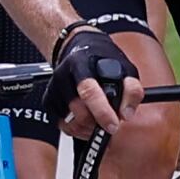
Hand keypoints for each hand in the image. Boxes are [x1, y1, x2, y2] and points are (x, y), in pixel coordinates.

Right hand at [50, 17, 145, 140]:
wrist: (79, 49)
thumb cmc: (102, 60)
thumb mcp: (124, 67)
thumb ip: (131, 89)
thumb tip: (126, 114)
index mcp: (80, 64)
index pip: (89, 91)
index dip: (102, 111)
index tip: (113, 125)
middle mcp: (62, 76)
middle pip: (79, 112)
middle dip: (97, 123)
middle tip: (109, 120)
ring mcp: (53, 90)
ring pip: (70, 123)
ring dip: (88, 129)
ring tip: (99, 120)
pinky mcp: (48, 102)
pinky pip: (63, 126)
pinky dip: (78, 129)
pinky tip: (87, 120)